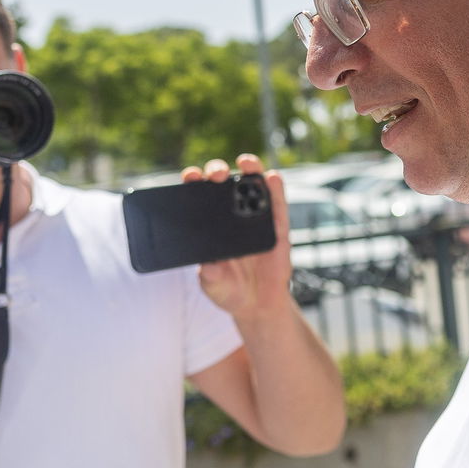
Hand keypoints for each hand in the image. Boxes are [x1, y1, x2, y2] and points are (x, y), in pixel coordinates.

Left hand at [184, 153, 294, 321]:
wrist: (258, 305)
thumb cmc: (229, 290)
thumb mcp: (213, 285)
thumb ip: (210, 276)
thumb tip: (208, 265)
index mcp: (210, 223)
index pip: (199, 194)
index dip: (194, 181)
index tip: (190, 176)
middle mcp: (231, 214)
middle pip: (224, 183)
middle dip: (218, 171)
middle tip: (216, 174)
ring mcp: (256, 217)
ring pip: (253, 184)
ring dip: (250, 168)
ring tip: (246, 162)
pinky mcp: (277, 227)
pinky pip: (277, 204)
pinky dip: (275, 188)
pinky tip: (272, 177)